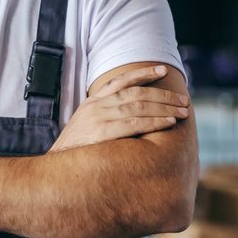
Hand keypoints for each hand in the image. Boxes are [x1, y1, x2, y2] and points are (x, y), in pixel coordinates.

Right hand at [51, 64, 190, 152]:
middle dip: (163, 96)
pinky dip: (154, 122)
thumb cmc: (75, 151)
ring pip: (138, 106)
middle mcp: (96, 105)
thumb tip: (130, 117)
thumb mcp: (86, 127)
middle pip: (136, 93)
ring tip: (182, 112)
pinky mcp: (102, 133)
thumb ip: (105, 117)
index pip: (121, 80)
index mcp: (93, 102)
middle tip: (184, 100)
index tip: (162, 71)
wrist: (54, 167)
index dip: (143, 74)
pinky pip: (134, 124)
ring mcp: (98, 118)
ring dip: (164, 108)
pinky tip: (169, 123)